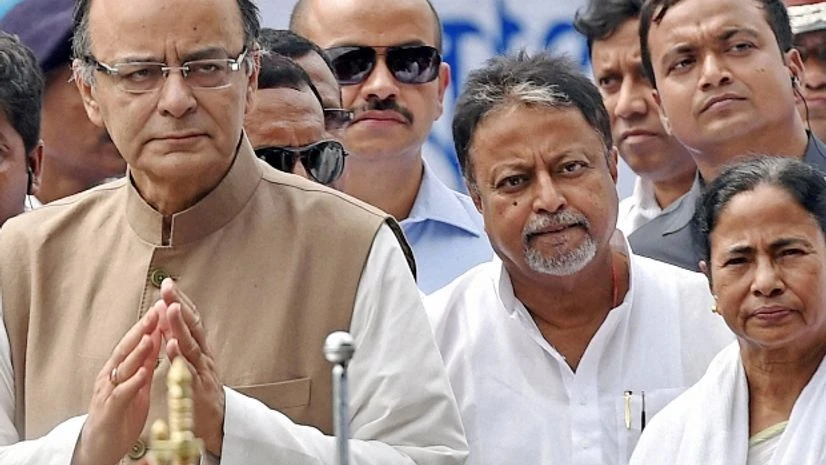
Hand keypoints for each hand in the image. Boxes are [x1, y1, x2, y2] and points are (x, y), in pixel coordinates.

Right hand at [72, 308, 161, 464]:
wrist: (100, 446)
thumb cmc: (119, 414)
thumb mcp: (136, 383)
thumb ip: (145, 362)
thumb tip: (156, 339)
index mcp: (119, 369)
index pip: (134, 342)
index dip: (147, 325)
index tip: (162, 306)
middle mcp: (110, 376)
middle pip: (126, 348)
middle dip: (141, 330)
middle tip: (156, 311)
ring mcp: (108, 392)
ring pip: (123, 368)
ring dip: (137, 352)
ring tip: (151, 336)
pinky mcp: (110, 410)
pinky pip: (122, 394)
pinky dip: (133, 382)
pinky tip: (144, 372)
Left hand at [156, 278, 224, 456]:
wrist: (216, 424)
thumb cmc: (201, 392)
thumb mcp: (193, 362)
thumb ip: (183, 340)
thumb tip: (169, 315)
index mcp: (201, 348)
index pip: (191, 319)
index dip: (180, 300)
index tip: (168, 283)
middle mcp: (204, 355)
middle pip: (193, 326)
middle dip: (179, 305)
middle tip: (168, 287)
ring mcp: (202, 371)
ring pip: (191, 344)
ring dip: (180, 325)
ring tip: (169, 308)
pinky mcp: (198, 389)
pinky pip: (188, 371)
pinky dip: (180, 357)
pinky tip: (172, 344)